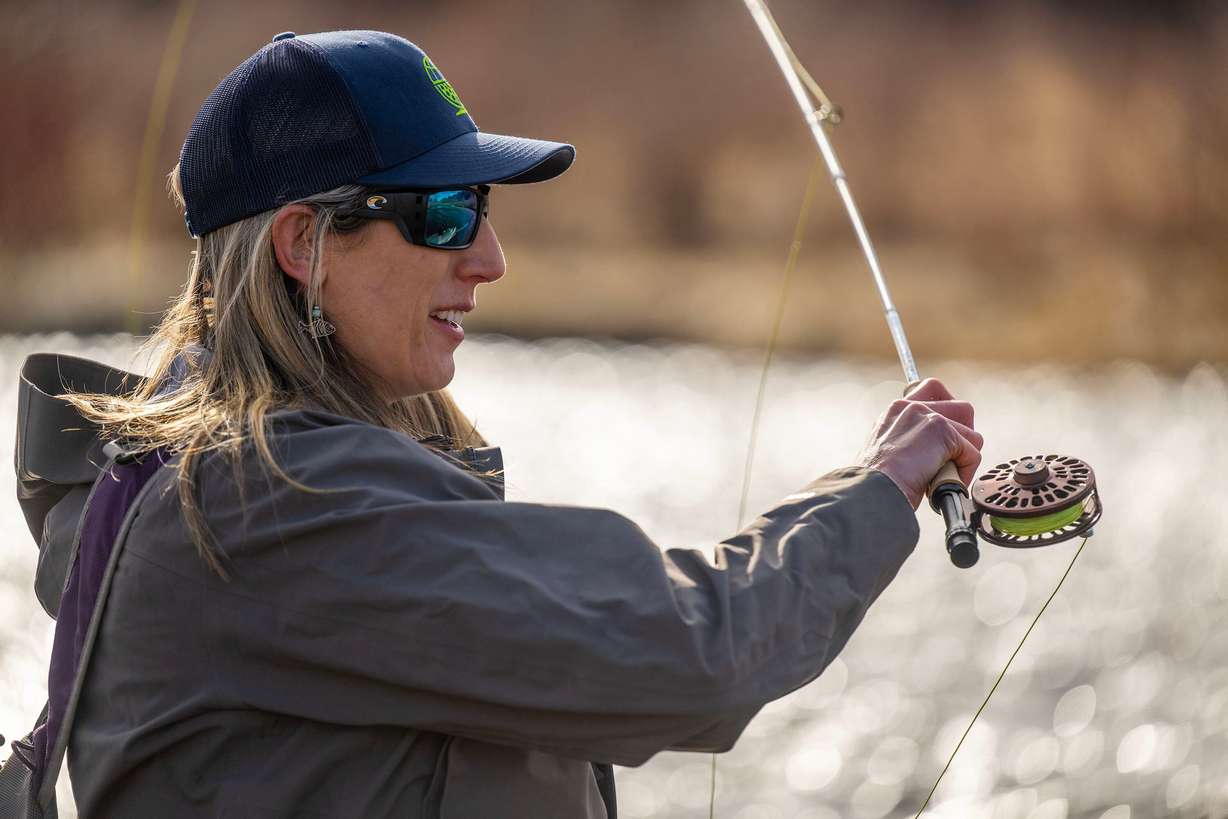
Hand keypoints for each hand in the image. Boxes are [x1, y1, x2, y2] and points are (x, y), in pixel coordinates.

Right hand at [855, 378, 984, 509]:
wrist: (871, 492)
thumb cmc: (877, 485)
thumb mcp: (887, 452)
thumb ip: (909, 440)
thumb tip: (934, 452)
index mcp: (896, 410)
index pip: (932, 388)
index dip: (948, 409)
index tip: (947, 434)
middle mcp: (912, 407)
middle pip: (962, 409)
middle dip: (964, 437)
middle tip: (950, 460)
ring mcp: (928, 417)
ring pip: (972, 435)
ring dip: (963, 460)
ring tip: (942, 476)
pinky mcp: (943, 432)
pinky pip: (973, 454)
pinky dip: (964, 474)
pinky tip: (944, 484)